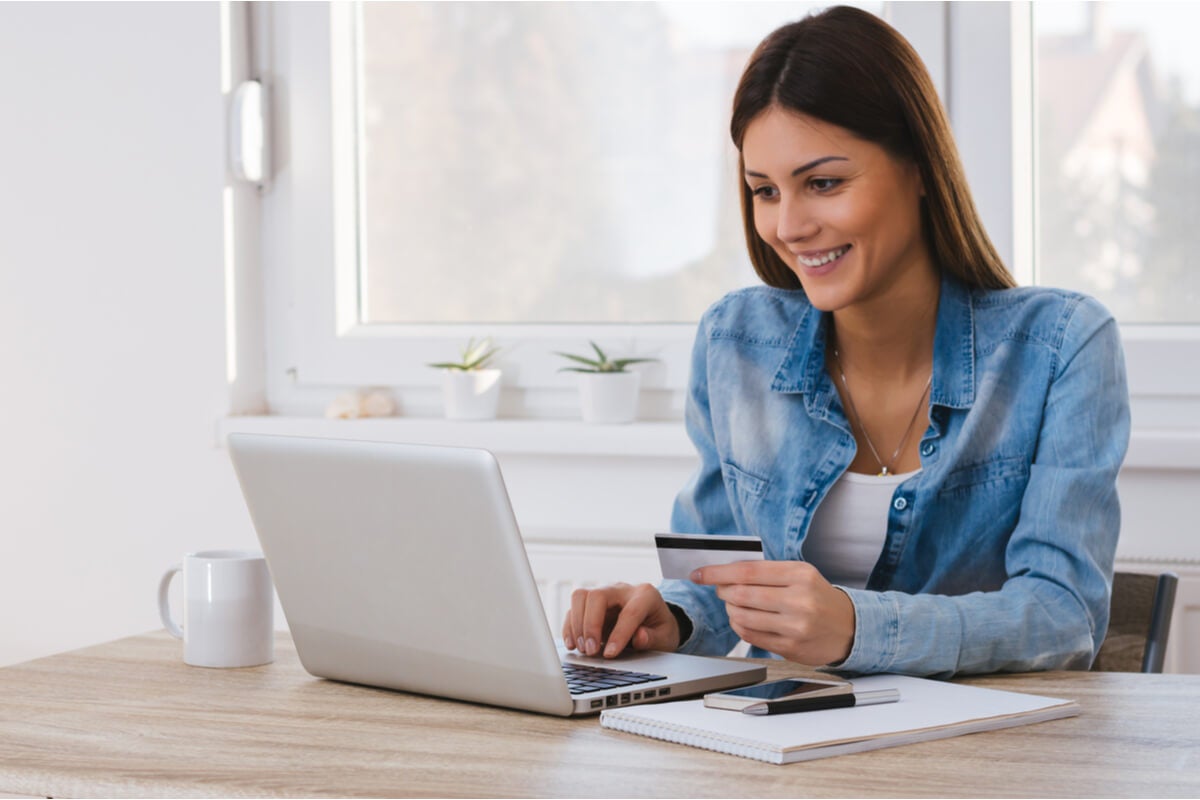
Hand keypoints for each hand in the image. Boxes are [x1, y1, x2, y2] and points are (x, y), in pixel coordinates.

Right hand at [562, 583, 680, 658]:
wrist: (654, 622)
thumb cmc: (659, 628)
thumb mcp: (665, 637)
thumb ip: (653, 638)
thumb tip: (639, 637)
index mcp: (646, 595)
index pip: (629, 611)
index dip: (619, 634)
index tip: (610, 654)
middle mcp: (622, 589)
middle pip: (597, 596)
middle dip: (591, 625)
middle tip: (591, 651)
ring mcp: (605, 594)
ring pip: (580, 597)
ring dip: (577, 625)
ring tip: (583, 649)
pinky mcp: (591, 604)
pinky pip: (573, 609)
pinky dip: (570, 627)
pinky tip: (573, 644)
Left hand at [691, 561, 854, 665]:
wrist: (849, 628)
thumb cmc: (819, 597)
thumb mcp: (800, 573)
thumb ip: (767, 571)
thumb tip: (727, 571)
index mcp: (800, 575)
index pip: (748, 571)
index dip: (718, 572)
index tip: (701, 573)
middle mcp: (799, 600)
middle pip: (742, 594)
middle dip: (722, 591)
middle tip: (720, 589)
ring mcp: (795, 626)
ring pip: (743, 617)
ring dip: (730, 610)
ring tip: (734, 605)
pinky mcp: (791, 647)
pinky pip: (751, 636)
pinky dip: (739, 626)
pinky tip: (743, 620)